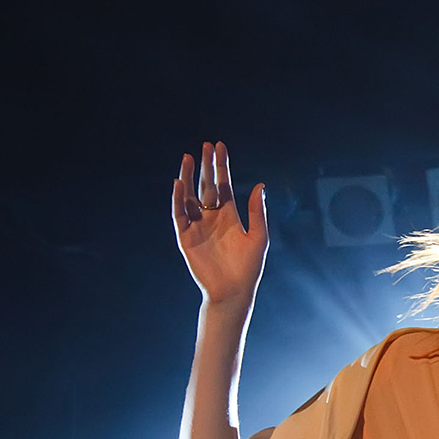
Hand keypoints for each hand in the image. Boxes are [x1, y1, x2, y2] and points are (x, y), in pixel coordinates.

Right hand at [174, 141, 269, 308]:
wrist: (233, 291)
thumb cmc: (248, 268)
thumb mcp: (258, 237)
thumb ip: (257, 212)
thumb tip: (260, 186)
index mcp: (229, 216)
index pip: (223, 185)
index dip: (221, 166)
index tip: (219, 147)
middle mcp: (211, 218)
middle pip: (206, 185)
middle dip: (206, 166)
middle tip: (205, 146)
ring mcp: (197, 226)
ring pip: (189, 196)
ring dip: (188, 177)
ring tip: (187, 158)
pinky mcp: (185, 237)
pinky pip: (179, 214)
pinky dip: (178, 199)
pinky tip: (179, 183)